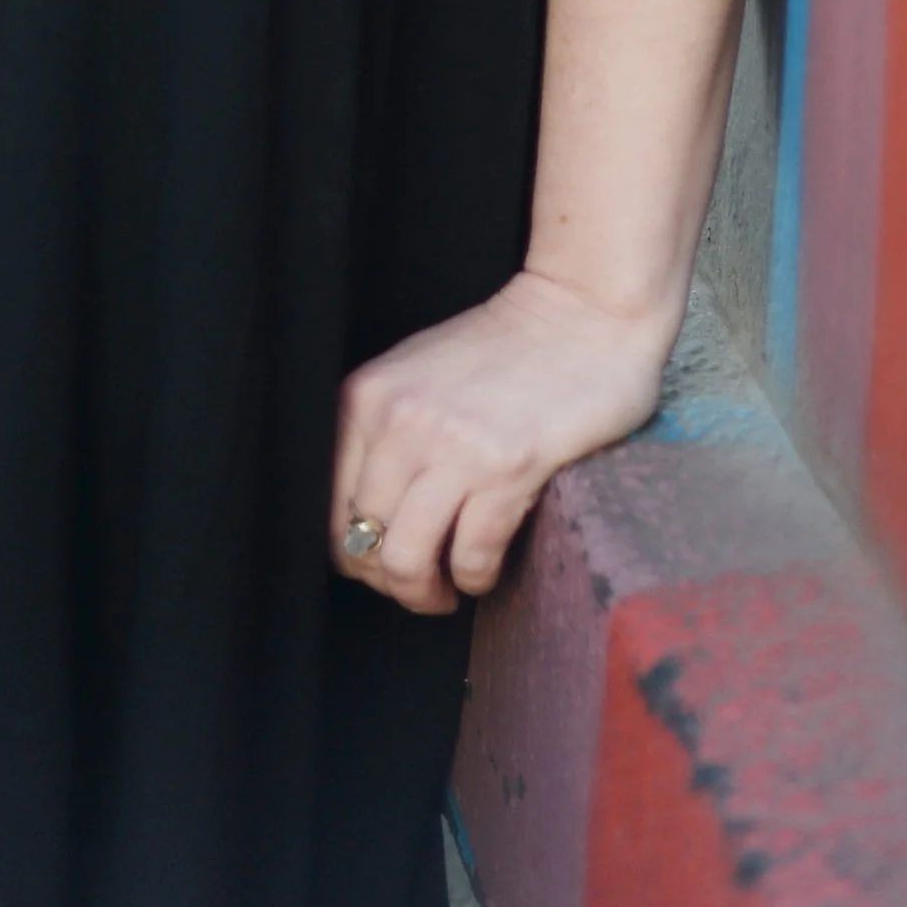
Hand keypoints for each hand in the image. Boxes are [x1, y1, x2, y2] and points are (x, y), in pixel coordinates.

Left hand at [330, 268, 672, 612]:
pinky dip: (473, 578)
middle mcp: (399, 421)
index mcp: (368, 397)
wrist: (581, 312)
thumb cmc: (502, 348)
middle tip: (417, 586)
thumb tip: (363, 513)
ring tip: (445, 591)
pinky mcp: (508, 469)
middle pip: (361, 540)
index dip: (349, 549)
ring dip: (424, 594)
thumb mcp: (417, 374)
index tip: (376, 562)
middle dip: (387, 580)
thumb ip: (384, 429)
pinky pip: (469, 557)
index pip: (325, 503)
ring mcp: (452, 446)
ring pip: (404, 560)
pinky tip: (484, 569)